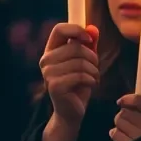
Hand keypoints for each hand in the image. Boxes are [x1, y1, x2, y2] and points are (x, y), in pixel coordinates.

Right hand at [38, 23, 99, 140]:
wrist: (71, 112)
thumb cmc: (78, 84)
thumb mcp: (85, 62)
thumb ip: (88, 44)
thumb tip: (93, 28)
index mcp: (50, 51)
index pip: (59, 29)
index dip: (76, 30)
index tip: (89, 39)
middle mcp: (45, 60)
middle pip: (75, 47)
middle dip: (93, 57)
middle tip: (95, 69)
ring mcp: (48, 73)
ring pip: (81, 62)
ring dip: (94, 71)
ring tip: (93, 79)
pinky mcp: (55, 86)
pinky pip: (81, 75)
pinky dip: (92, 80)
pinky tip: (90, 86)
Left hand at [109, 89, 140, 140]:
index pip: (138, 100)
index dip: (127, 99)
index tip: (122, 101)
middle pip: (125, 111)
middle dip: (125, 112)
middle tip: (129, 117)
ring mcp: (140, 137)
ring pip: (119, 121)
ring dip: (121, 122)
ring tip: (129, 127)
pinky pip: (115, 134)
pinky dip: (116, 133)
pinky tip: (124, 135)